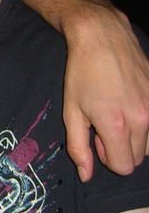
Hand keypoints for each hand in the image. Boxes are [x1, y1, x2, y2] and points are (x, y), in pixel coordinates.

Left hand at [62, 4, 148, 180]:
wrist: (101, 36)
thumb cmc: (81, 73)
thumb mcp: (71, 111)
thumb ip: (78, 147)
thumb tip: (86, 175)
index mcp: (116, 125)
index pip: (123, 167)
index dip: (106, 157)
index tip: (96, 139)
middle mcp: (142, 119)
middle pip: (138, 158)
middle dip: (120, 149)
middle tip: (103, 125)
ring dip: (134, 137)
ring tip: (116, 114)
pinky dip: (143, 121)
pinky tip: (127, 102)